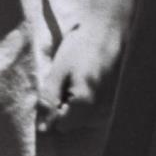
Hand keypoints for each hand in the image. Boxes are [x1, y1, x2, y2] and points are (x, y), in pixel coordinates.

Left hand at [40, 6, 125, 131]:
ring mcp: (109, 101)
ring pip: (84, 115)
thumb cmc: (81, 46)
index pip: (61, 126)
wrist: (109, 27)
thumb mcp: (58, 71)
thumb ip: (49, 100)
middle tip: (66, 81)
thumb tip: (43, 129)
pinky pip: (94, 107)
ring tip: (76, 78)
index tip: (56, 89)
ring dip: (76, 102)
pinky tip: (86, 77)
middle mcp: (101, 107)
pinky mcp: (112, 94)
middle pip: (74, 122)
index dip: (53, 110)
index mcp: (86, 103)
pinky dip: (87, 97)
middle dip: (65, 107)